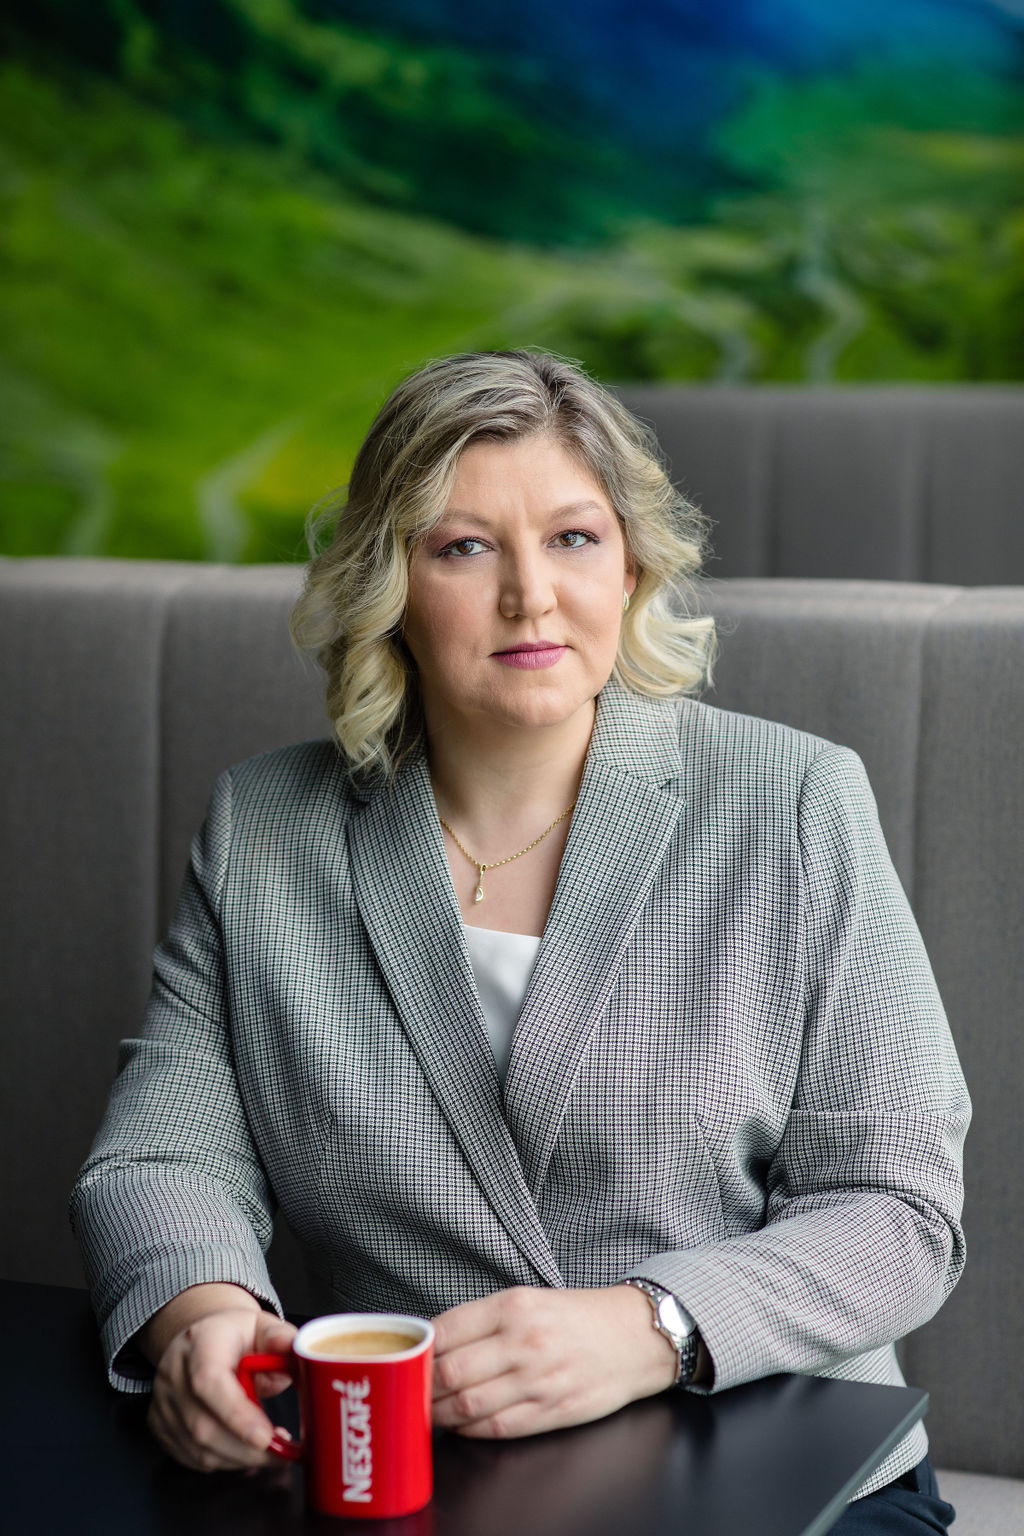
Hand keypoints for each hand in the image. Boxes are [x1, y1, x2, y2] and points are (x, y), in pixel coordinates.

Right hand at [146, 1290, 296, 1471]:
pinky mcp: (161, 1426)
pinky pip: (192, 1457)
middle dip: (246, 1448)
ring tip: (271, 1450)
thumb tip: (295, 1349)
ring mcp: (164, 1402)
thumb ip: (280, 1337)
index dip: (236, 1414)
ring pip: (197, 1448)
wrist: (203, 1339)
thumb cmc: (235, 1335)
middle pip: (202, 1424)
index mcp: (201, 1342)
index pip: (209, 1381)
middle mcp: (174, 1373)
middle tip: (281, 1452)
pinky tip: (247, 1451)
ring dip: (239, 1458)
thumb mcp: (261, 1325)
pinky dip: (225, 1462)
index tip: (265, 1436)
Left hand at [430, 1283, 676, 1438]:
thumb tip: (434, 1341)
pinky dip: (470, 1430)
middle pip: (450, 1373)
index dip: (419, 1350)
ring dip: (440, 1413)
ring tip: (430, 1411)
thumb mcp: (527, 1299)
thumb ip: (482, 1320)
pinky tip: (462, 1424)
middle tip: (411, 1390)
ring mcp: (538, 1381)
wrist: (632, 1337)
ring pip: (468, 1405)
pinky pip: (496, 1428)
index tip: (408, 1357)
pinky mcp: (551, 1411)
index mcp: (513, 1306)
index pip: (445, 1331)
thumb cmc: (577, 1317)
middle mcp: (523, 1342)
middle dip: (423, 1387)